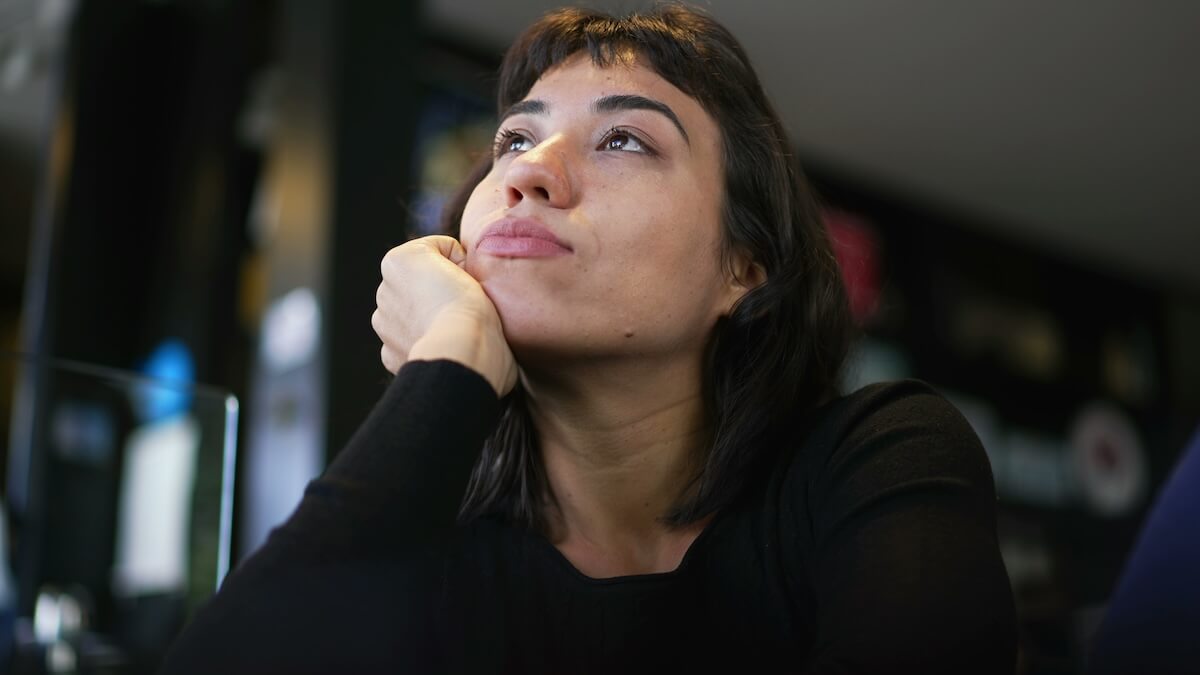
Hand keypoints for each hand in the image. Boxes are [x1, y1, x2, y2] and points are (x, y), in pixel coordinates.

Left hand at [372, 236, 516, 395]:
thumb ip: (453, 255)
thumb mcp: (464, 256)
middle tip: (462, 305)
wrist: (461, 353)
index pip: (438, 251)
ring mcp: (384, 326)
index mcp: (397, 262)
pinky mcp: (390, 355)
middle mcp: (383, 291)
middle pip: (421, 284)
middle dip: (439, 291)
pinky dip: (424, 342)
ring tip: (454, 326)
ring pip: (413, 314)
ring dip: (429, 317)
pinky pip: (410, 340)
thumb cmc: (467, 306)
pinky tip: (442, 344)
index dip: (461, 264)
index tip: (469, 279)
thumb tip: (457, 274)